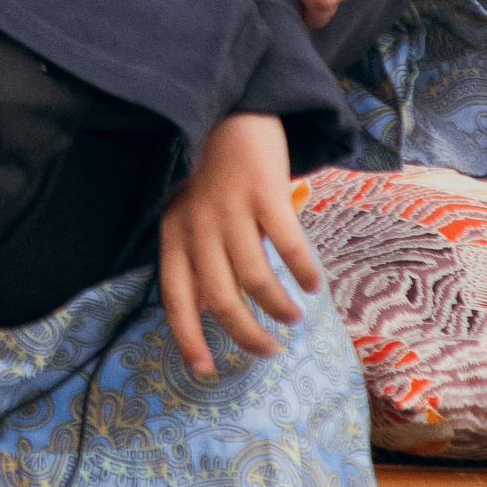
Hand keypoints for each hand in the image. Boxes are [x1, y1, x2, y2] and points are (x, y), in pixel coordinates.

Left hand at [158, 111, 319, 377]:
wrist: (232, 116)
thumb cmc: (213, 177)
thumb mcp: (192, 218)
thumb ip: (197, 259)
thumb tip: (211, 312)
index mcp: (175, 235)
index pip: (175, 298)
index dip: (188, 337)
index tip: (204, 370)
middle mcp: (198, 226)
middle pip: (220, 298)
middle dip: (246, 334)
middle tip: (268, 350)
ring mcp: (230, 210)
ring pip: (255, 278)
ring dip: (278, 306)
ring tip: (294, 316)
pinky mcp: (264, 193)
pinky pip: (287, 245)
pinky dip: (301, 270)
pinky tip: (312, 283)